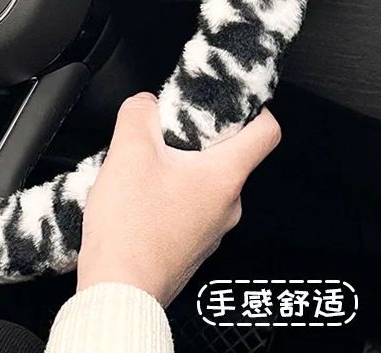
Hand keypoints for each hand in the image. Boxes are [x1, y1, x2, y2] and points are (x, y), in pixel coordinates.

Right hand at [77, 92, 280, 306]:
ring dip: (176, 166)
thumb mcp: (128, 150)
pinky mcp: (190, 245)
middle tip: (162, 130)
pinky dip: (167, 194)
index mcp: (225, 177)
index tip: (229, 99)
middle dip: (196, 136)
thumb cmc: (131, 229)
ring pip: (203, 181)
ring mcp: (211, 230)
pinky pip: (187, 207)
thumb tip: (145, 103)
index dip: (251, 106)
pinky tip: (136, 196)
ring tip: (141, 164)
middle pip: (228, 155)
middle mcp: (228, 205)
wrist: (119, 287)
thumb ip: (139, 113)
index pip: (266, 131)